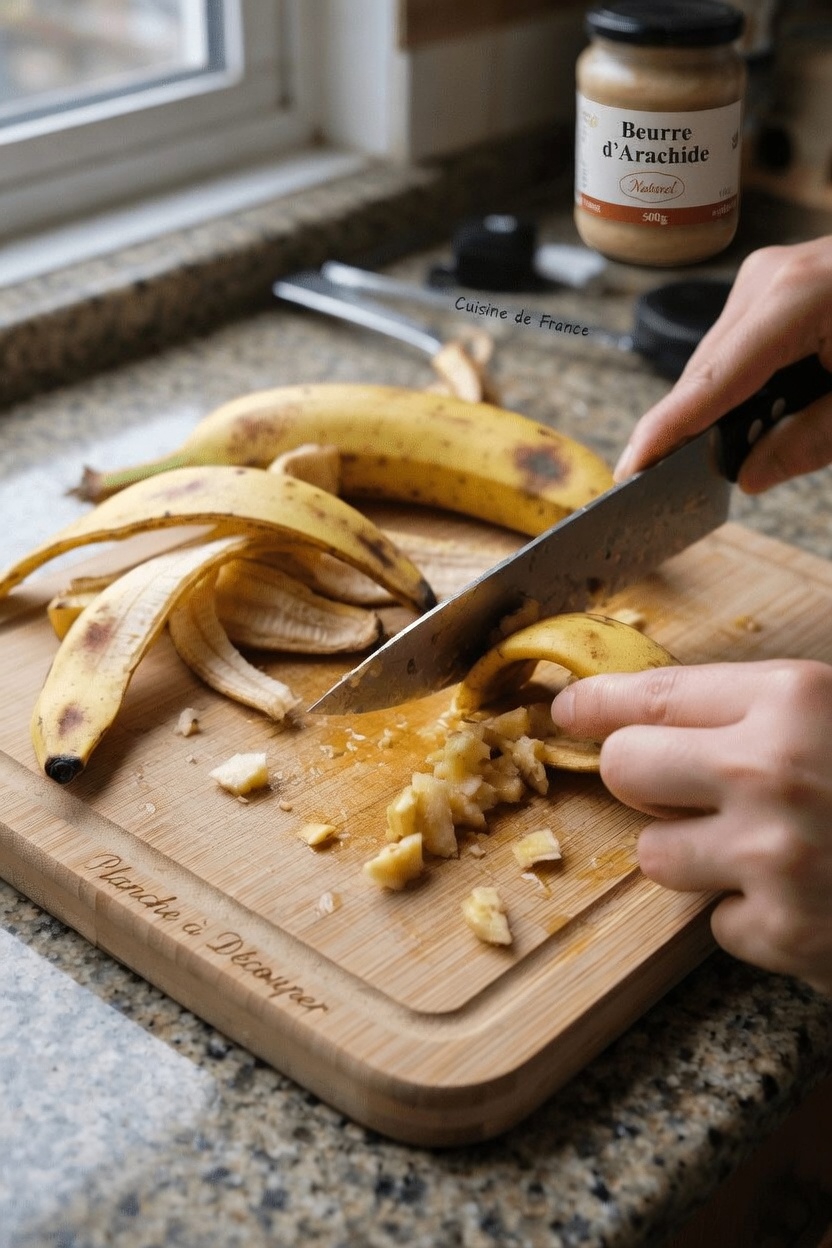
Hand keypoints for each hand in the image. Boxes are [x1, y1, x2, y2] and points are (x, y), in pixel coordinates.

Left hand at [551, 660, 831, 994]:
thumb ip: (769, 709)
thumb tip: (667, 712)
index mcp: (793, 700)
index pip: (651, 693)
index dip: (596, 703)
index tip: (566, 710)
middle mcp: (769, 771)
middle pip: (625, 769)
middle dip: (641, 778)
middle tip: (676, 786)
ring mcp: (771, 858)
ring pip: (655, 855)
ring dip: (694, 856)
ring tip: (766, 850)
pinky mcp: (783, 934)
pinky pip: (714, 924)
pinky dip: (749, 918)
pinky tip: (805, 901)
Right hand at [614, 236, 831, 492]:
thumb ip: (809, 441)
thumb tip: (748, 475)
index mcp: (793, 301)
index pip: (710, 382)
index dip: (665, 431)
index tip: (630, 470)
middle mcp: (767, 279)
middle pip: (706, 372)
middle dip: (698, 428)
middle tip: (690, 482)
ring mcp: (769, 274)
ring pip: (719, 359)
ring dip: (725, 406)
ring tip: (757, 440)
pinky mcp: (776, 281)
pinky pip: (740, 343)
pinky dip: (744, 382)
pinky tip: (765, 408)